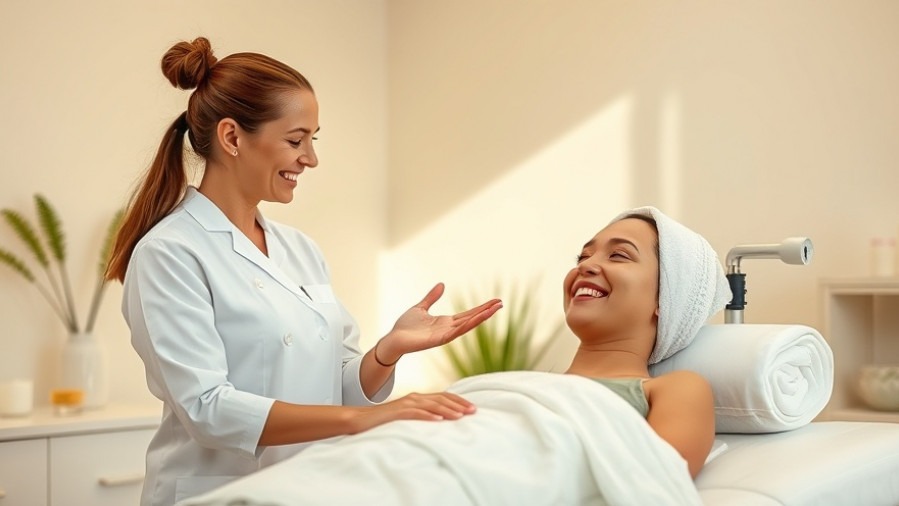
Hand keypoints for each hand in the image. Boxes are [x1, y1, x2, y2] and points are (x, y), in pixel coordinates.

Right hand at [349, 392, 475, 433]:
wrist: (359, 420)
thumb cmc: (385, 422)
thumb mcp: (408, 418)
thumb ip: (423, 417)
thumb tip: (442, 423)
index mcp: (418, 398)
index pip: (443, 396)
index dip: (459, 401)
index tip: (473, 408)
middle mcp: (414, 398)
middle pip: (441, 399)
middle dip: (459, 404)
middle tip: (474, 411)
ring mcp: (405, 404)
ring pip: (431, 404)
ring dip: (447, 410)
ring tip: (461, 416)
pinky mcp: (397, 412)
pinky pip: (415, 413)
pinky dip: (428, 416)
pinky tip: (438, 420)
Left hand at [378, 283, 501, 361]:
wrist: (394, 339)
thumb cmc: (405, 327)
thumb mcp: (421, 307)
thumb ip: (431, 297)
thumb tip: (442, 285)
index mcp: (446, 322)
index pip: (468, 314)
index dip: (481, 308)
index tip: (494, 301)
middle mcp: (449, 329)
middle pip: (472, 319)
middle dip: (486, 311)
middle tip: (501, 303)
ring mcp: (446, 335)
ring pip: (468, 325)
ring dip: (482, 317)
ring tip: (495, 309)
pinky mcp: (440, 339)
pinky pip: (457, 332)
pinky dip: (468, 325)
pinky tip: (478, 319)